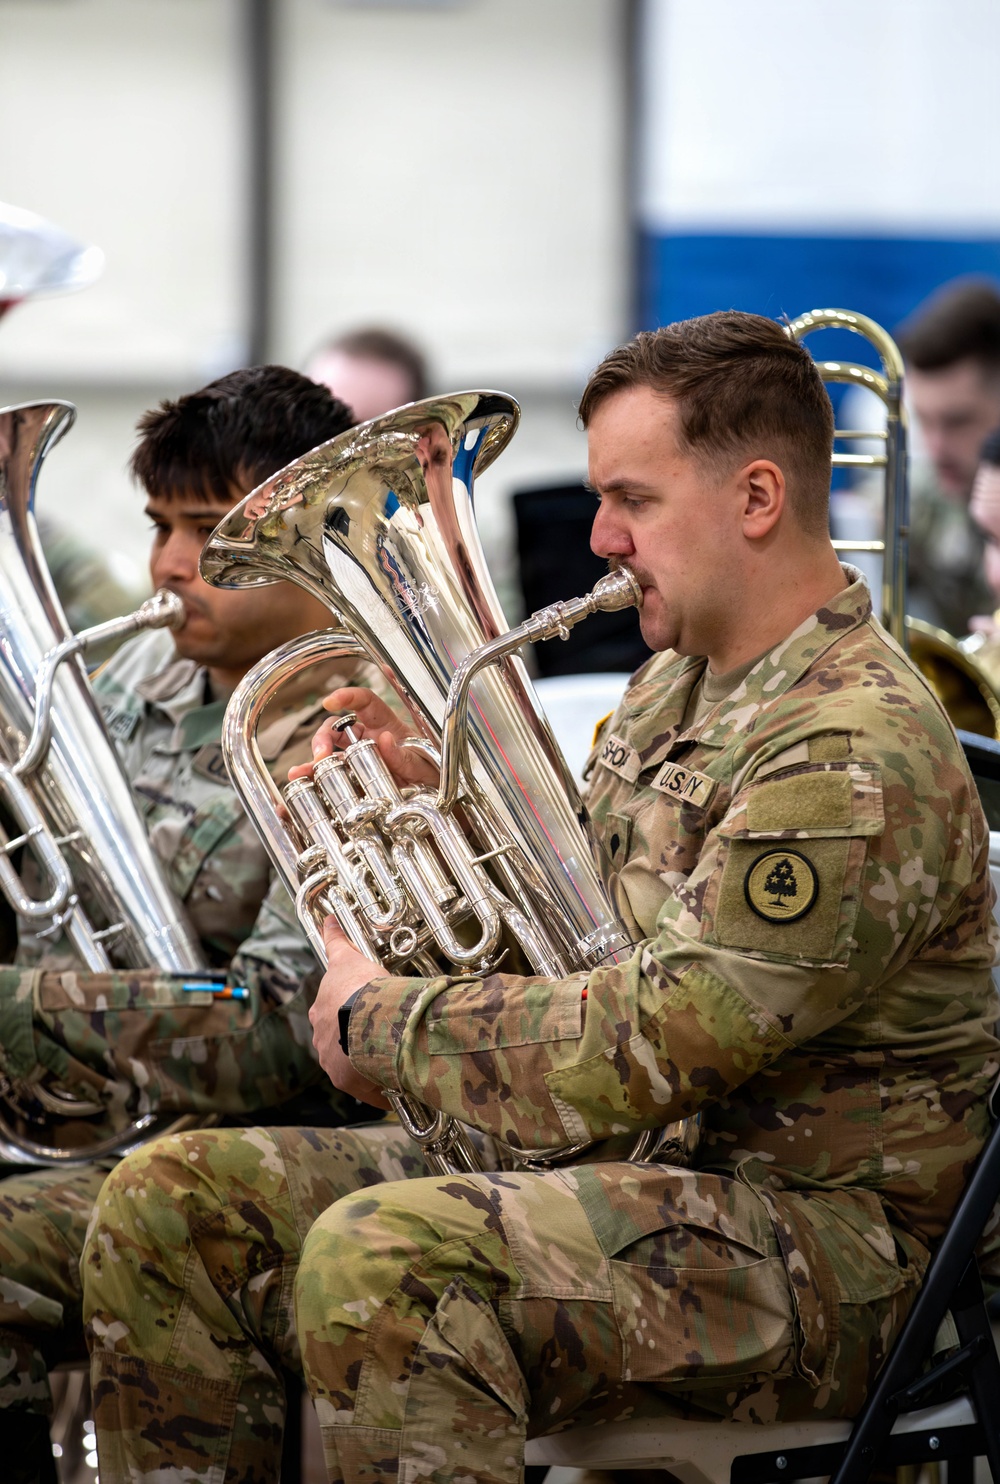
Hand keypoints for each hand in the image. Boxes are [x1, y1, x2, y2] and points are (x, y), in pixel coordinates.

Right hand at [288, 686, 437, 789]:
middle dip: (323, 737)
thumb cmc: (430, 771)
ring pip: (329, 751)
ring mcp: (358, 757)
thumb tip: (384, 740)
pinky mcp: (354, 777)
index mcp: (386, 723)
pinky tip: (300, 783)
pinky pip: (330, 775)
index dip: (347, 696)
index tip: (330, 701)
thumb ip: (404, 754)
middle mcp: (368, 737)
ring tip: (300, 772)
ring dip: (313, 760)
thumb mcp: (423, 763)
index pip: (364, 701)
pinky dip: (313, 779)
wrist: (434, 795)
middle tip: (321, 754)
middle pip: (337, 727)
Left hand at [308, 916, 391, 1109]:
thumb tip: (327, 919)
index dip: (347, 1014)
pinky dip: (377, 1086)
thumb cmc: (360, 986)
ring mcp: (330, 1060)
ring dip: (367, 1063)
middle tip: (381, 1037)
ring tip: (392, 1060)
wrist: (367, 1016)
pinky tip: (395, 1084)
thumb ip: (336, 941)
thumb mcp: (347, 959)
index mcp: (320, 1011)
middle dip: (355, 1040)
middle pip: (337, 1040)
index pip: (329, 1014)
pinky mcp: (345, 1080)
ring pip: (350, 1063)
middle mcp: (319, 1037)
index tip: (362, 1014)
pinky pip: (363, 1086)